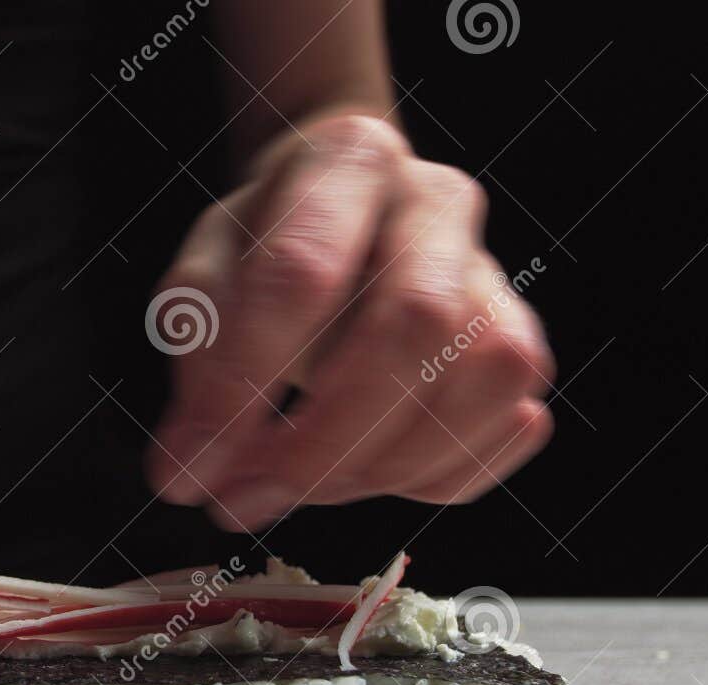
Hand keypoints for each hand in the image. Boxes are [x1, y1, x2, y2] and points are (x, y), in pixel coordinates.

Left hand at [148, 114, 554, 530]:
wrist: (345, 210)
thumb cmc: (264, 245)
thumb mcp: (202, 274)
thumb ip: (195, 363)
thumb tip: (192, 472)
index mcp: (345, 160)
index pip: (300, 274)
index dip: (240, 388)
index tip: (188, 471)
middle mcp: (437, 204)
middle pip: (414, 327)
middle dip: (323, 441)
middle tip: (246, 501)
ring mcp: (493, 271)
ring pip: (481, 378)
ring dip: (383, 466)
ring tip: (300, 490)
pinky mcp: (519, 338)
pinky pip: (507, 423)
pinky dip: (435, 474)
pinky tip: (365, 479)